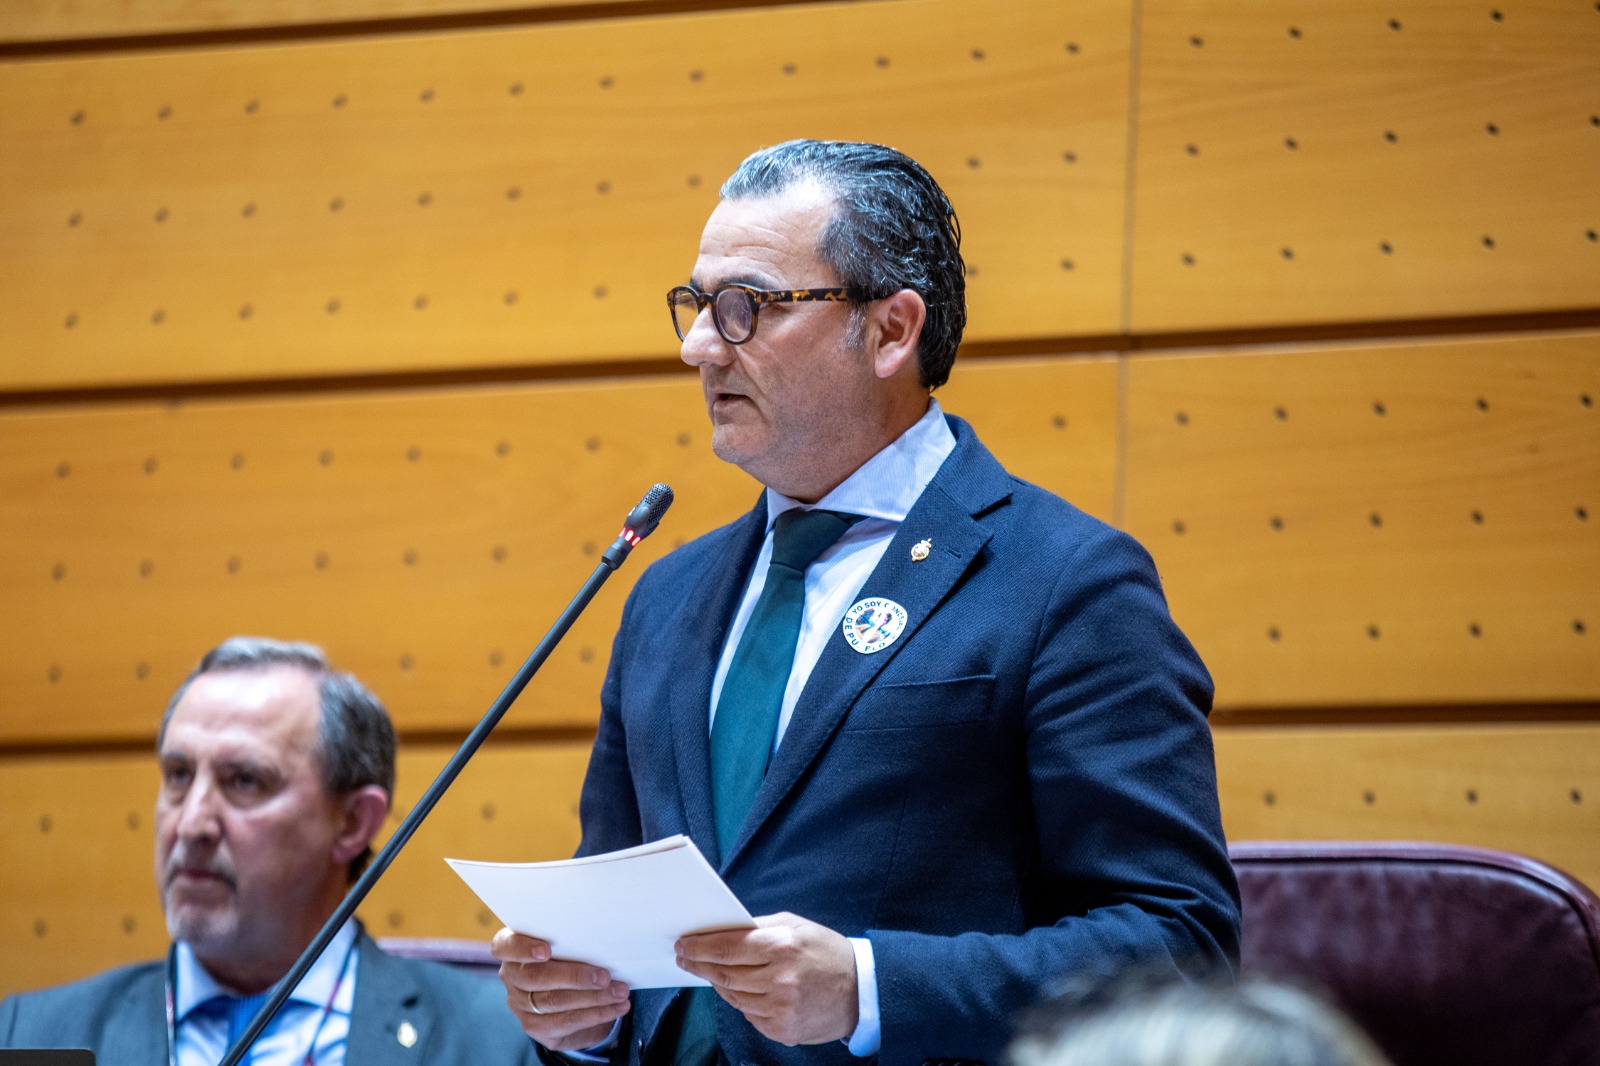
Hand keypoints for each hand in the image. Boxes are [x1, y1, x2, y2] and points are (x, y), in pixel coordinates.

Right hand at [491, 928, 630, 1051]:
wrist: (569, 994)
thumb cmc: (568, 955)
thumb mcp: (566, 943)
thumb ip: (571, 940)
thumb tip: (601, 937)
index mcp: (512, 948)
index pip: (505, 946)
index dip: (522, 948)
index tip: (546, 951)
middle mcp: (511, 976)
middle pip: (536, 977)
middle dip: (574, 976)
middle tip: (605, 976)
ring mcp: (519, 1003)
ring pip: (555, 1001)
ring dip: (593, 997)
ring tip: (620, 991)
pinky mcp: (534, 1026)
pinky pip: (566, 1021)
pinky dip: (596, 1014)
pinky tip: (617, 1007)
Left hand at [674, 912, 858, 1045]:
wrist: (860, 991)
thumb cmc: (826, 952)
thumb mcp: (796, 926)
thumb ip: (759, 926)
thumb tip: (723, 929)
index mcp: (782, 946)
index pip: (727, 947)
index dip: (699, 947)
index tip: (683, 945)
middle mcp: (780, 979)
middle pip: (724, 974)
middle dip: (699, 964)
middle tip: (685, 958)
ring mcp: (780, 1008)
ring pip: (732, 997)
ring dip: (718, 983)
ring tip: (712, 971)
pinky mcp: (782, 1029)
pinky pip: (748, 1014)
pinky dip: (742, 1001)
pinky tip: (743, 990)